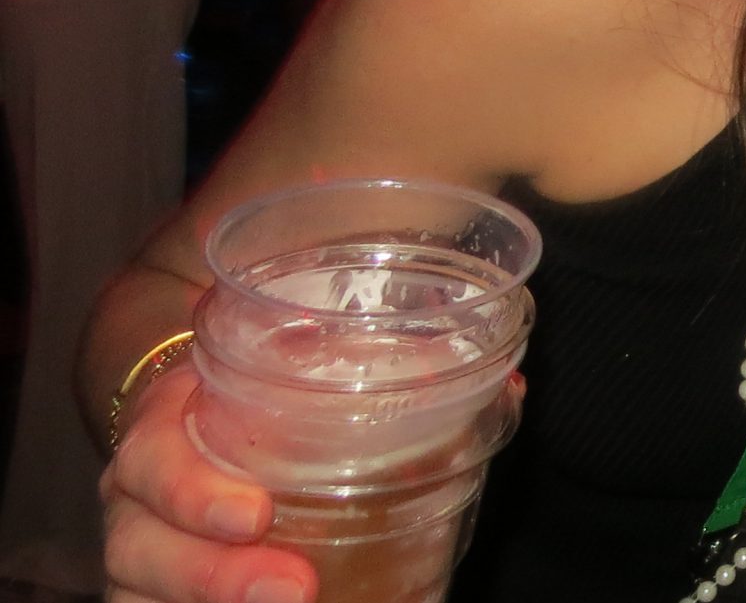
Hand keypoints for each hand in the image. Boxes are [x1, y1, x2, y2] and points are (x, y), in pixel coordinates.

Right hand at [99, 366, 313, 602]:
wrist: (207, 410)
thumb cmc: (256, 389)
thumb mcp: (276, 362)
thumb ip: (326, 359)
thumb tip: (422, 354)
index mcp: (159, 429)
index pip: (152, 459)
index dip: (193, 493)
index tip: (257, 516)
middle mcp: (134, 498)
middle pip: (140, 547)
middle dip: (214, 576)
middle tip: (295, 587)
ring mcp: (139, 551)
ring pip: (139, 593)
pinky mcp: (156, 587)